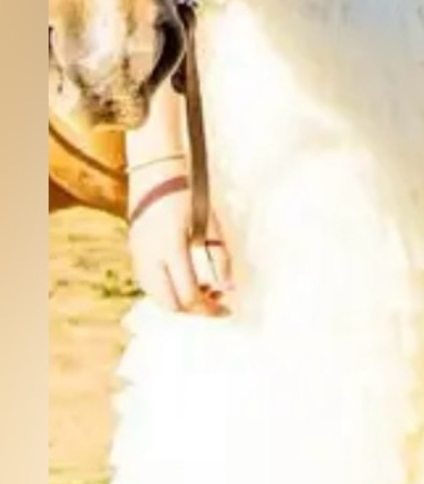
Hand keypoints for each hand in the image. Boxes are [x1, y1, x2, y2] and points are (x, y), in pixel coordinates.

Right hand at [126, 157, 232, 314]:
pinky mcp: (134, 252)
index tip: (227, 310)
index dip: (209, 309)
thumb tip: (228, 287)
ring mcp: (138, 254)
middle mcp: (150, 255)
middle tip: (216, 303)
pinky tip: (186, 279)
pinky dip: (167, 291)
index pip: (188, 294)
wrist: (157, 172)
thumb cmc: (190, 195)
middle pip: (169, 303)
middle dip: (194, 310)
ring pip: (156, 296)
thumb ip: (221, 258)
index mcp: (172, 247)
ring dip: (180, 301)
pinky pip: (149, 283)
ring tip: (204, 289)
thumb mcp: (212, 226)